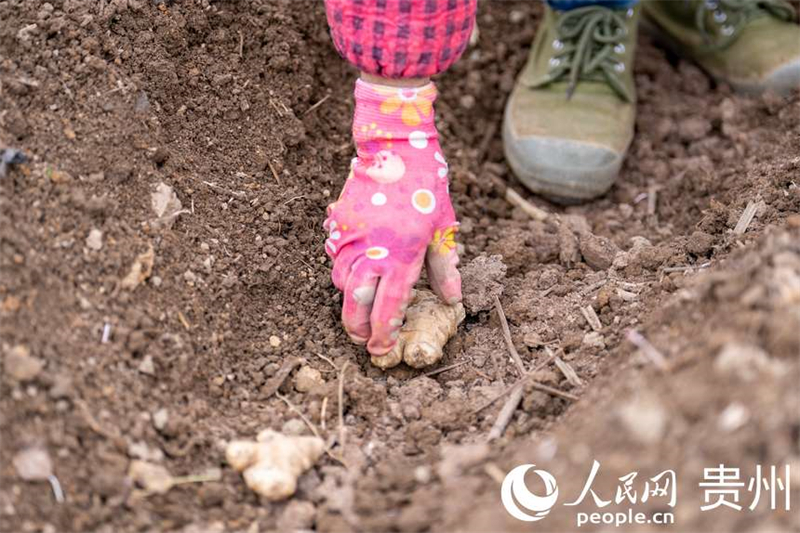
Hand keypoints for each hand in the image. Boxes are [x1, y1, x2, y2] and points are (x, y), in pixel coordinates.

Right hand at [324, 79, 461, 356]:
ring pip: (341, 283)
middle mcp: (372, 250)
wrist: (394, 147)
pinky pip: (335, 259)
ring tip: (363, 307)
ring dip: (351, 300)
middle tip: (363, 338)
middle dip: (357, 327)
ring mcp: (350, 238)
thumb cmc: (426, 186)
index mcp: (402, 254)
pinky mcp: (338, 225)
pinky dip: (344, 272)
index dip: (383, 333)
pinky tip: (358, 271)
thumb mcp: (443, 227)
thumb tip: (452, 298)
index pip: (389, 306)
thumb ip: (445, 266)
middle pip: (355, 303)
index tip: (381, 349)